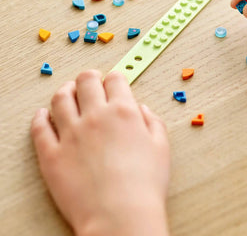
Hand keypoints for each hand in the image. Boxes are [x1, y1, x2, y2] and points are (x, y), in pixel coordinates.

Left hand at [31, 70, 169, 235]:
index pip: (115, 80)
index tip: (114, 81)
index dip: (115, 78)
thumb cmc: (145, 183)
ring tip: (68, 91)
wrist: (120, 216)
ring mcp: (70, 134)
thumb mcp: (161, 147)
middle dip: (89, 77)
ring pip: (60, 99)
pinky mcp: (51, 155)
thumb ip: (153, 122)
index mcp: (123, 112)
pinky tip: (43, 114)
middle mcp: (95, 116)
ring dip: (65, 90)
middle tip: (90, 79)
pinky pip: (40, 128)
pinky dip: (40, 117)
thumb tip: (141, 110)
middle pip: (86, 82)